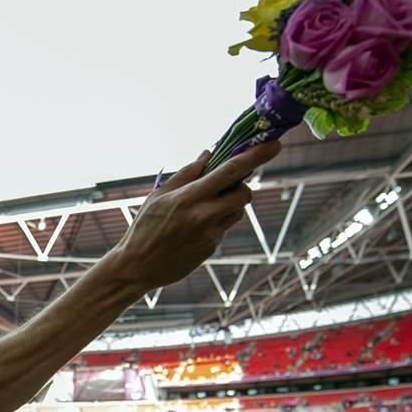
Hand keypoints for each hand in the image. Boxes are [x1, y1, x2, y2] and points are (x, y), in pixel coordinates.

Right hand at [118, 142, 280, 290]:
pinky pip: (224, 227)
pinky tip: (193, 228)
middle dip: (242, 185)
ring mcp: (211, 234)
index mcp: (189, 197)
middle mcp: (204, 215)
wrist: (138, 267)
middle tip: (225, 184)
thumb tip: (209, 154)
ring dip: (229, 203)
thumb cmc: (144, 227)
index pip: (230, 171)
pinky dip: (217, 220)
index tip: (274, 144)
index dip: (255, 156)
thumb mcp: (159, 195)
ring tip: (203, 207)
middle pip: (245, 193)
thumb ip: (187, 174)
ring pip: (238, 211)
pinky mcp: (212, 248)